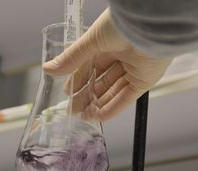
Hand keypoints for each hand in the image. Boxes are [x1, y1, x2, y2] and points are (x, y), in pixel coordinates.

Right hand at [43, 9, 171, 121]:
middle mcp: (121, 57)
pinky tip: (98, 117)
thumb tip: (49, 70)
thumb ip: (72, 58)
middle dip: (87, 96)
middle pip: (101, 81)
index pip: (91, 66)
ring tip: (83, 116)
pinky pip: (127, 98)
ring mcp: (134, 70)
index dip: (79, 80)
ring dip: (98, 105)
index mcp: (108, 44)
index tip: (68, 93)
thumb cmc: (120, 26)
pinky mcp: (145, 81)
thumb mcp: (90, 42)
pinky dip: (113, 109)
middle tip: (73, 109)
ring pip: (113, 92)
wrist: (148, 27)